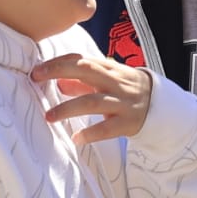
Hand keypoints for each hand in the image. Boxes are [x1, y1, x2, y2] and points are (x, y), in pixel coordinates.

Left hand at [32, 52, 153, 144]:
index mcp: (110, 69)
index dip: (59, 62)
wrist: (160, 105)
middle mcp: (115, 83)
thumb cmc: (126, 90)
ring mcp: (122, 103)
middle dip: (59, 71)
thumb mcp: (107, 81)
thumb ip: (82, 82)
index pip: (82, 59)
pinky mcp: (127, 123)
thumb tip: (57, 81)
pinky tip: (76, 139)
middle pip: (87, 71)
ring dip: (68, 108)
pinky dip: (90, 134)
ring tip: (49, 116)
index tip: (37, 69)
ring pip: (93, 102)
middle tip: (35, 78)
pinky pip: (107, 128)